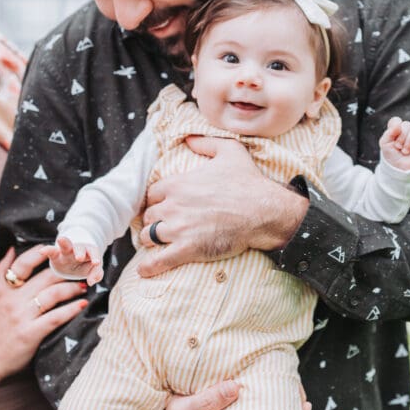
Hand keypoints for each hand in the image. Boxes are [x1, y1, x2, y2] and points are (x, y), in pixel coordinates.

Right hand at [0, 247, 87, 381]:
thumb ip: (2, 272)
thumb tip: (12, 248)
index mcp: (4, 289)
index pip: (23, 264)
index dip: (40, 253)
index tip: (56, 249)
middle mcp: (12, 300)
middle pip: (45, 277)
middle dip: (66, 271)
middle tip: (80, 269)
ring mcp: (22, 317)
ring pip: (53, 294)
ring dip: (71, 288)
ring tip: (82, 286)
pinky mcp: (31, 333)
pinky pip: (56, 317)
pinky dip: (71, 309)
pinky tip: (82, 304)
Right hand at [42, 237, 103, 284]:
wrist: (72, 261)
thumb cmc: (85, 264)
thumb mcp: (91, 268)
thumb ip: (96, 273)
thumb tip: (92, 281)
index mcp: (88, 251)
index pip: (93, 253)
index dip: (95, 257)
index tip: (96, 263)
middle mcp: (77, 249)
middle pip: (80, 247)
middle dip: (80, 251)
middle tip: (80, 257)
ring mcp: (66, 251)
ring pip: (66, 245)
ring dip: (64, 243)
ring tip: (60, 239)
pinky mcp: (55, 255)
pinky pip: (51, 251)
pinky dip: (46, 250)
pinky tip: (41, 251)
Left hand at [137, 136, 306, 277]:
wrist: (265, 211)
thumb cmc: (249, 182)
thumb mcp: (229, 151)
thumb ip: (205, 142)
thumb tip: (188, 138)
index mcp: (178, 184)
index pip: (152, 195)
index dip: (156, 202)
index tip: (162, 207)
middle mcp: (173, 206)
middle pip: (148, 216)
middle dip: (153, 221)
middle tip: (162, 226)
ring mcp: (179, 229)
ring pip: (149, 237)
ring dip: (151, 241)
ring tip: (157, 245)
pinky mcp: (188, 249)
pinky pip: (159, 260)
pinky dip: (149, 267)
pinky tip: (144, 271)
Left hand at [379, 116, 409, 171]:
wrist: (399, 168)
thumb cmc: (391, 155)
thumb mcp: (384, 144)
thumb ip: (389, 133)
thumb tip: (398, 125)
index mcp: (396, 129)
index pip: (396, 120)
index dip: (395, 127)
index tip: (393, 136)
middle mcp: (406, 131)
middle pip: (407, 125)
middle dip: (401, 138)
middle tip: (399, 147)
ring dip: (409, 142)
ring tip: (405, 151)